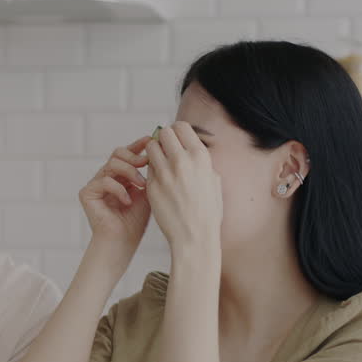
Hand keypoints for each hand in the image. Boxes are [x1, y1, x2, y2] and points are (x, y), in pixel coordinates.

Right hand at [79, 138, 152, 255]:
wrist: (123, 242)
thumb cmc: (136, 221)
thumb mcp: (148, 191)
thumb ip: (150, 172)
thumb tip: (159, 151)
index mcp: (120, 175)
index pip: (128, 153)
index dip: (138, 145)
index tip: (151, 141)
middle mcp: (106, 176)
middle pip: (118, 153)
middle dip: (134, 156)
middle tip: (146, 163)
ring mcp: (95, 184)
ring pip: (111, 164)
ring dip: (129, 172)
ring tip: (141, 185)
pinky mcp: (87, 193)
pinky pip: (104, 180)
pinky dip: (118, 189)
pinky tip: (127, 201)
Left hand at [145, 122, 223, 255]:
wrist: (195, 236)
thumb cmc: (207, 210)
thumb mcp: (213, 180)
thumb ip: (201, 162)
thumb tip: (192, 149)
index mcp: (200, 157)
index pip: (181, 126)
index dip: (176, 131)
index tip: (176, 140)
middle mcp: (181, 161)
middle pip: (163, 133)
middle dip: (163, 139)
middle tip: (165, 150)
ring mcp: (164, 173)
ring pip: (150, 148)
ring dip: (154, 152)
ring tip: (160, 164)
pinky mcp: (152, 186)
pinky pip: (148, 169)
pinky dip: (151, 171)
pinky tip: (159, 181)